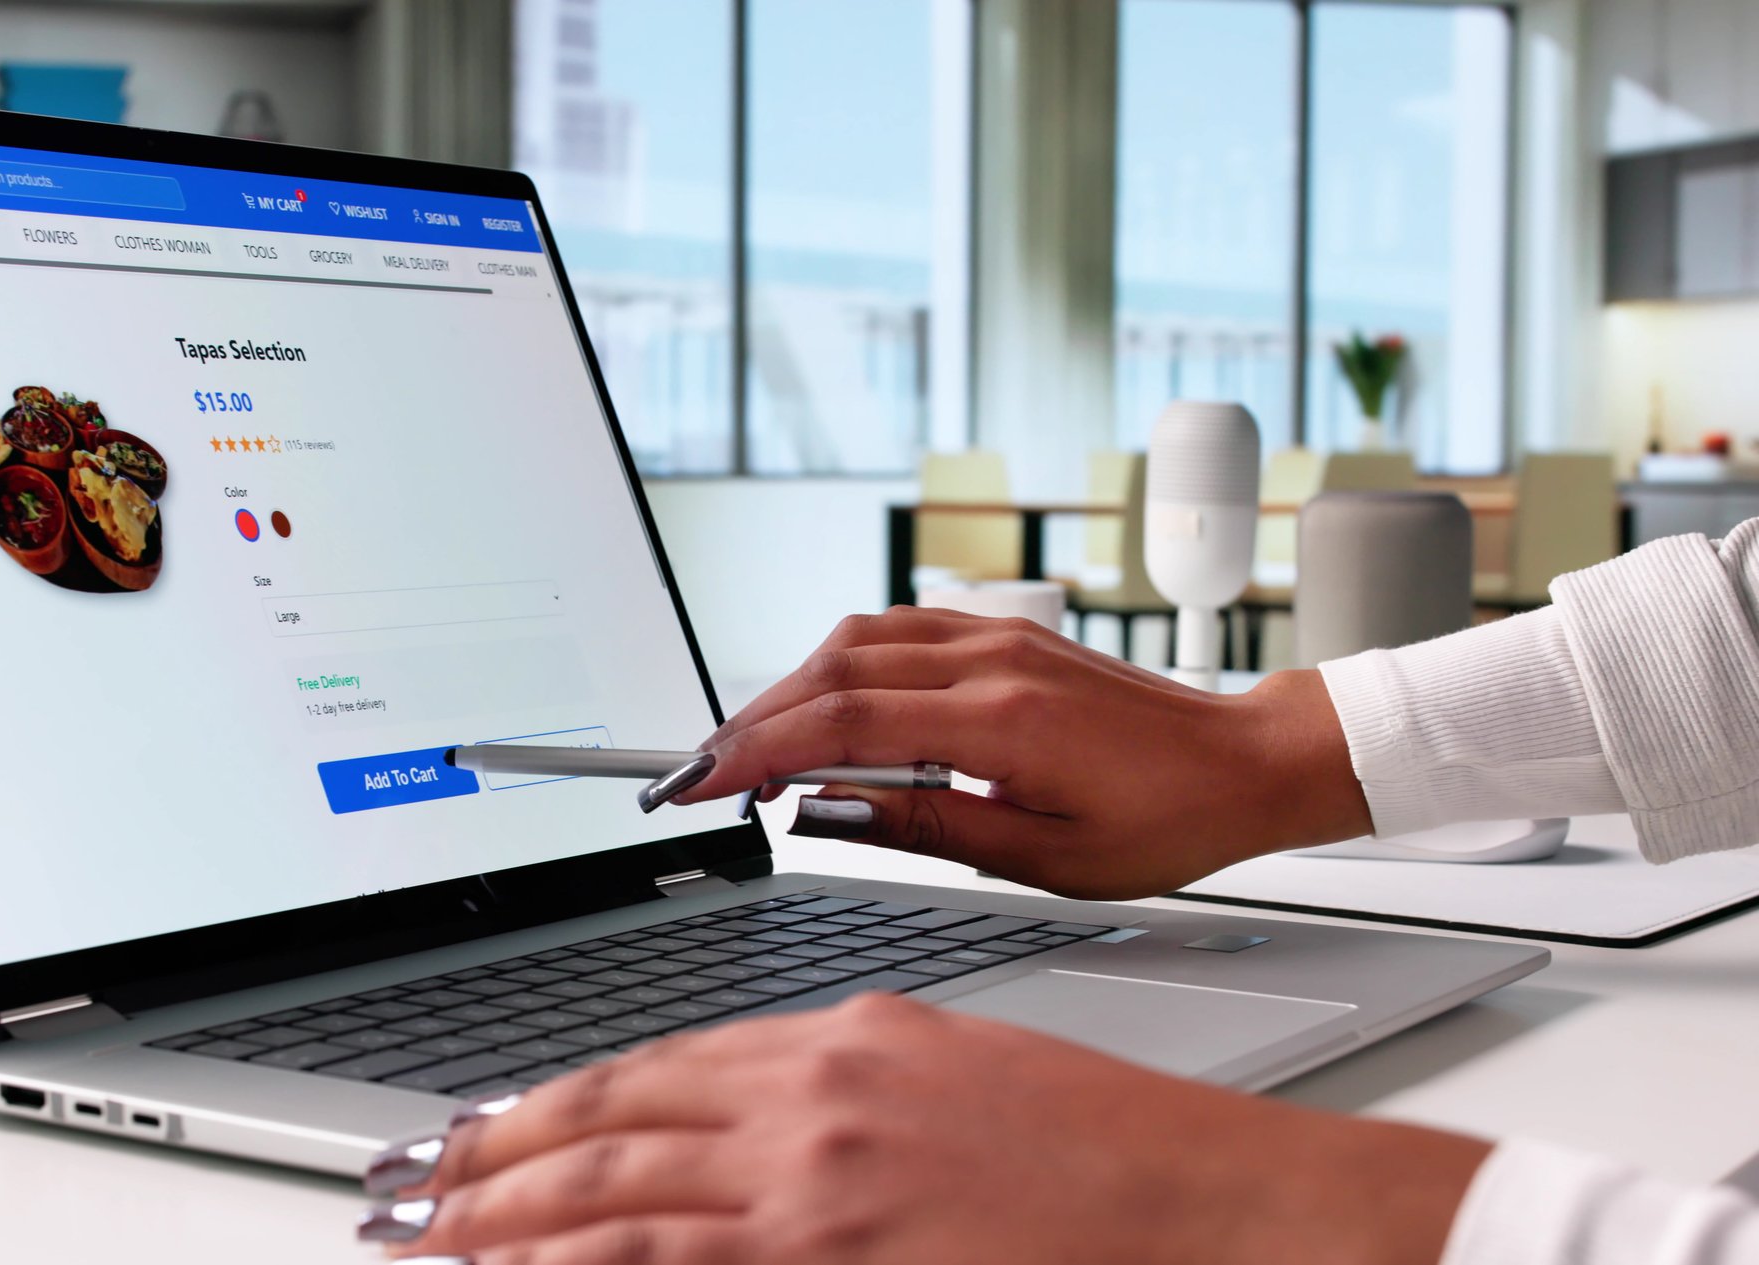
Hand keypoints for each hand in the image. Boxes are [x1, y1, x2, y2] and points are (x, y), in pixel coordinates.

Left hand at [368, 993, 1488, 1264]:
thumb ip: (834, 1087)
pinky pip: (672, 1262)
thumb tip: (736, 1120)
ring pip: (616, 1199)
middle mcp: (810, 1101)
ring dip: (504, 1223)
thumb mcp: (954, 1073)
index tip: (488, 1131)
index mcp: (839, 1040)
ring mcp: (817, 1187)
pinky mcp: (835, 1254)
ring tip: (427, 1237)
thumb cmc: (1107, 1146)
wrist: (1210, 1201)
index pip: (653, 1069)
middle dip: (492, 1159)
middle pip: (609, 1124)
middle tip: (410, 1187)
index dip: (555, 1102)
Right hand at [675, 609, 1370, 899]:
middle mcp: (990, 661)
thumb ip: (923, 825)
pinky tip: (819, 699)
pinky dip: (839, 662)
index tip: (705, 783)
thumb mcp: (1043, 856)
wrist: (1245, 762)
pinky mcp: (1002, 631)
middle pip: (831, 670)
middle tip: (700, 770)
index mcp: (1003, 722)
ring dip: (788, 688)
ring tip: (749, 744)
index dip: (758, 751)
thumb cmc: (1165, 820)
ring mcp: (996, 635)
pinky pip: (895, 628)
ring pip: (854, 639)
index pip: (844, 723)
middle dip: (752, 720)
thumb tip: (825, 809)